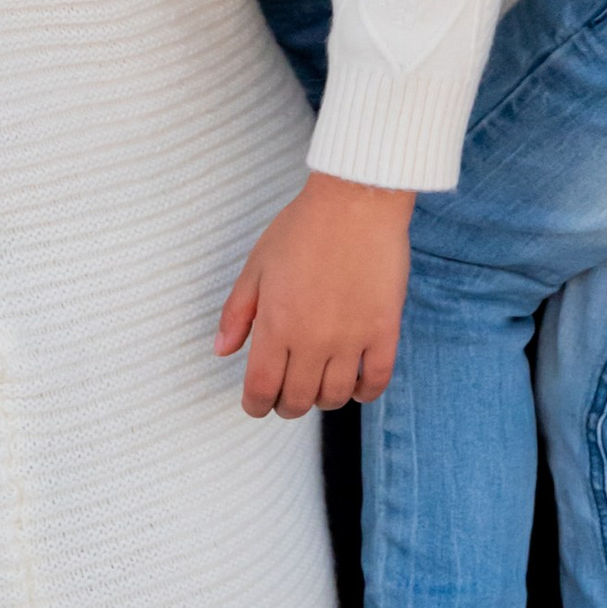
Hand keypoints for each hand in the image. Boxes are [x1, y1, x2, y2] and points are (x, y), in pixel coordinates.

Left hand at [215, 166, 413, 419]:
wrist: (356, 201)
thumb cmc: (303, 228)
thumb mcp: (257, 266)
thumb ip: (237, 312)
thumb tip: (222, 350)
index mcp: (276, 325)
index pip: (262, 389)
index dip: (256, 405)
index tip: (257, 404)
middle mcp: (312, 339)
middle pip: (298, 400)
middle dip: (287, 406)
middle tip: (286, 396)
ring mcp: (352, 337)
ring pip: (335, 396)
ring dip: (323, 400)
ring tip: (320, 386)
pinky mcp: (384, 329)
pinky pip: (377, 380)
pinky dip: (364, 392)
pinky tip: (355, 384)